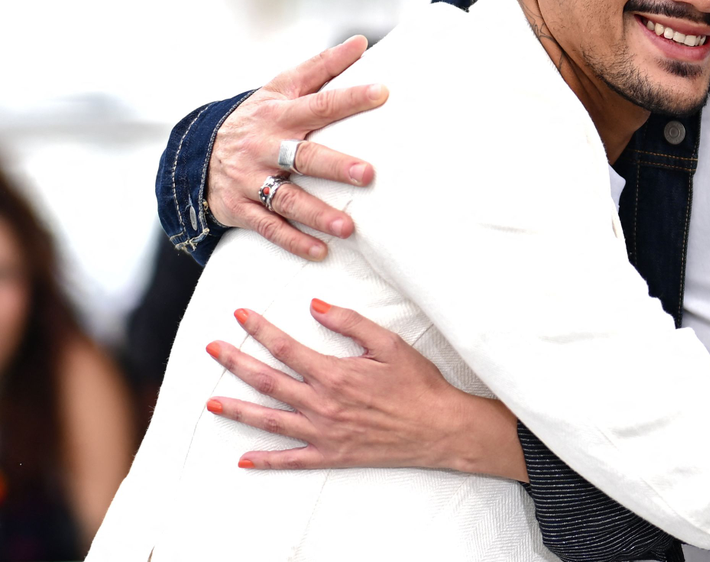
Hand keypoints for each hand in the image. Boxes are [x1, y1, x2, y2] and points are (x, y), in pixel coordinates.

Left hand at [204, 301, 525, 479]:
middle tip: (212, 349)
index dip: (260, 329)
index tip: (240, 315)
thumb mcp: (390, 344)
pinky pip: (291, 460)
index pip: (286, 348)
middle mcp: (322, 405)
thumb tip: (316, 305)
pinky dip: (266, 461)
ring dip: (238, 411)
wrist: (439, 427)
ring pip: (270, 421)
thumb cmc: (418, 384)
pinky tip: (244, 460)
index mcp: (334, 374)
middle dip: (236, 363)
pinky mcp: (331, 454)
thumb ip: (351, 323)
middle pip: (268, 381)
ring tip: (211, 402)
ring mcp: (323, 433)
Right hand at [206, 37, 387, 260]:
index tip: (382, 92)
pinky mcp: (239, 208)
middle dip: (335, 166)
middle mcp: (264, 147)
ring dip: (317, 214)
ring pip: (286, 198)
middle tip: (368, 175)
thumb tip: (360, 42)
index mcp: (278, 114)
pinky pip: (268, 227)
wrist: (196, 152)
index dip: (350, 98)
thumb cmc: (256, 117)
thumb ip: (322, 67)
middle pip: (303, 156)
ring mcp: (250, 179)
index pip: (319, 104)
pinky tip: (321, 252)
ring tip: (349, 227)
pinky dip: (293, 241)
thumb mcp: (280, 87)